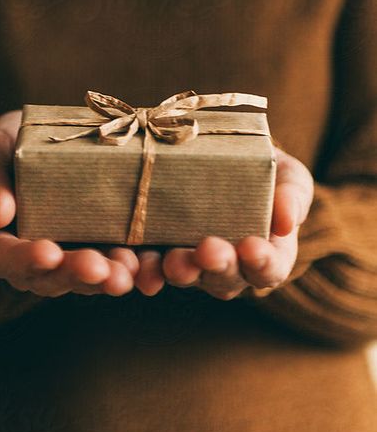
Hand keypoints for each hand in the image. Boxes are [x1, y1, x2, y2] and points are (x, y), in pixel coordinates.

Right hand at [0, 111, 138, 297]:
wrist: (42, 144)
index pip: (2, 256)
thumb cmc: (4, 148)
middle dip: (76, 274)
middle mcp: (28, 260)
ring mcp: (66, 257)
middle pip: (49, 276)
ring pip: (85, 277)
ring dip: (108, 277)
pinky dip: (134, 268)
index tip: (48, 253)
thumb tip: (0, 213)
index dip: (24, 259)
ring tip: (129, 273)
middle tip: (99, 270)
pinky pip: (115, 264)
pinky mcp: (99, 248)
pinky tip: (151, 268)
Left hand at [135, 146, 313, 298]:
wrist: (221, 152)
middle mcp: (228, 266)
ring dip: (179, 271)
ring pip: (186, 276)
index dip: (262, 263)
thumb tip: (288, 222)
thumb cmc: (263, 168)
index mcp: (266, 254)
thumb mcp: (286, 173)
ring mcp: (191, 262)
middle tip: (209, 250)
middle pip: (225, 279)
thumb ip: (293, 195)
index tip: (252, 247)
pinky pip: (149, 266)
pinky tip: (137, 266)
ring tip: (173, 262)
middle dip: (217, 266)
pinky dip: (143, 269)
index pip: (269, 269)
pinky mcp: (157, 251)